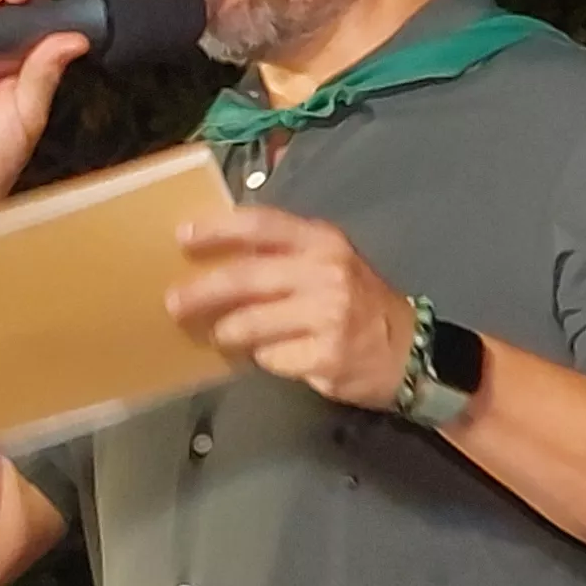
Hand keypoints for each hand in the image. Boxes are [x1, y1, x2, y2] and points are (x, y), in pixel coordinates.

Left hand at [168, 208, 421, 410]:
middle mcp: (326, 273)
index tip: (182, 236)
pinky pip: (271, 357)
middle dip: (202, 292)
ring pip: (251, 323)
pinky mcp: (326, 355)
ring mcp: (328, 315)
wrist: (410, 353)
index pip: (261, 225)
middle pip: (245, 277)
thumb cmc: (361, 305)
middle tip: (174, 303)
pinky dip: (266, 359)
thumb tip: (218, 259)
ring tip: (226, 336)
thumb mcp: (330, 263)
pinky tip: (280, 357)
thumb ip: (284, 255)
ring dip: (229, 332)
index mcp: (323, 242)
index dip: (218, 229)